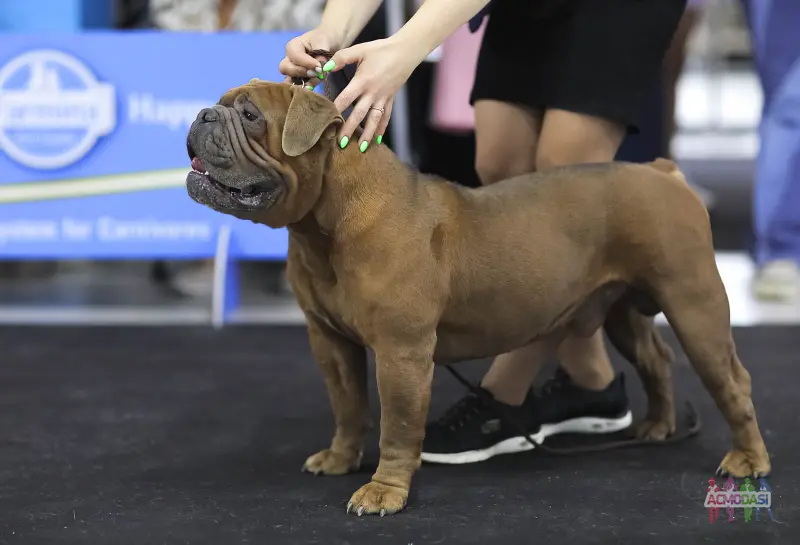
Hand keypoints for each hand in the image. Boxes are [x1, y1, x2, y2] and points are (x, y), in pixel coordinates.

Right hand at [279, 28, 340, 88]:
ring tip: (315, 81)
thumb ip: (321, 53)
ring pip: (290, 80)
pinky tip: (313, 88)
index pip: (294, 56)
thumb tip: (320, 67)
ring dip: (302, 82)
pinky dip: (305, 88)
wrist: (334, 42)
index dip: (306, 63)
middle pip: (285, 68)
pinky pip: (299, 86)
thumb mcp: (324, 41)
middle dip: (300, 72)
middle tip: (317, 73)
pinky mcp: (302, 80)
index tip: (319, 67)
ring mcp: (295, 71)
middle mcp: (290, 59)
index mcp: (293, 46)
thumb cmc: (327, 37)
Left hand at [321, 36, 422, 150]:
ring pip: (374, 119)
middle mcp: (372, 93)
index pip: (346, 98)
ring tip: (361, 148)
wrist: (405, 51)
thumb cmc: (381, 49)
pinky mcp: (390, 99)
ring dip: (368, 134)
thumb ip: (342, 58)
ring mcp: (383, 98)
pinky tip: (377, 140)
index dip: (336, 109)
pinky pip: (385, 116)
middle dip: (350, 129)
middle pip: (359, 114)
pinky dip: (382, 128)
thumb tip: (326, 67)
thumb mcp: (360, 49)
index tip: (326, 120)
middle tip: (341, 143)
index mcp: (362, 81)